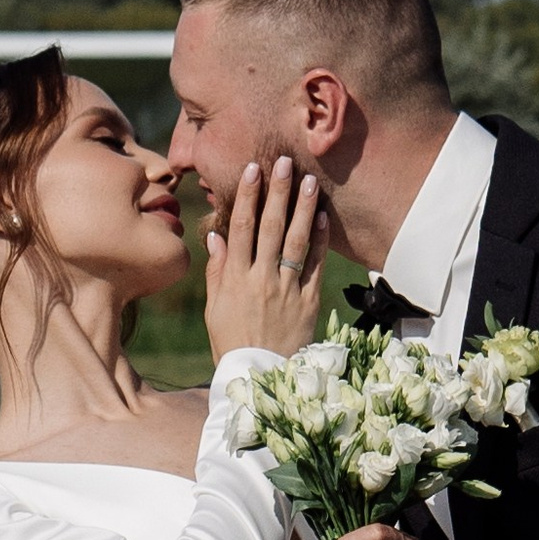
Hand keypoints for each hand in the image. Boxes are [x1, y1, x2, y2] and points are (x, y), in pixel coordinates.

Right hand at [202, 154, 323, 362]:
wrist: (262, 377)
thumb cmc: (232, 342)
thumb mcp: (215, 309)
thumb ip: (217, 271)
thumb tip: (215, 235)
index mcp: (236, 278)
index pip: (241, 227)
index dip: (246, 196)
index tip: (252, 170)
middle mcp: (262, 279)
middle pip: (271, 227)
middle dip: (277, 192)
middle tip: (284, 162)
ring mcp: (288, 289)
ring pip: (296, 241)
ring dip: (303, 208)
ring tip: (309, 181)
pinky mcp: (309, 301)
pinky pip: (316, 266)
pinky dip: (320, 241)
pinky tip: (323, 218)